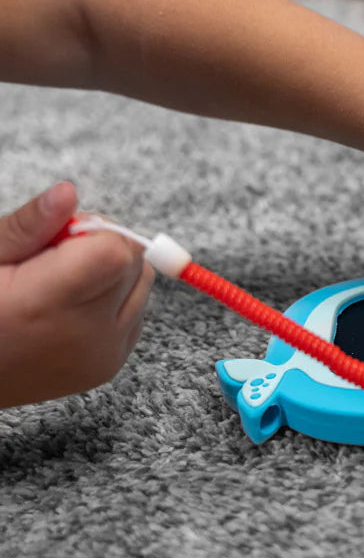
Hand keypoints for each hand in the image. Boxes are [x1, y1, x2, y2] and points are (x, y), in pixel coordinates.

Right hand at [0, 182, 154, 408]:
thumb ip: (29, 225)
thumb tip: (68, 191)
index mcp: (46, 306)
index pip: (116, 251)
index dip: (92, 232)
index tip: (57, 238)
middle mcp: (84, 336)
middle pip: (133, 263)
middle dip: (101, 249)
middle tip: (51, 262)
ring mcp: (101, 356)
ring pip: (141, 285)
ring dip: (112, 274)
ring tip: (60, 286)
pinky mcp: (110, 366)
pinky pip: (136, 312)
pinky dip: (114, 301)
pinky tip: (70, 308)